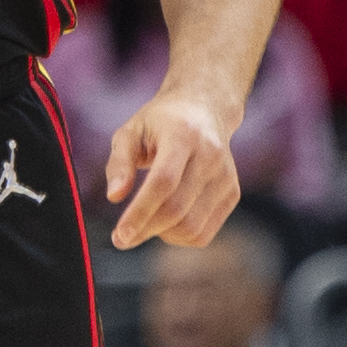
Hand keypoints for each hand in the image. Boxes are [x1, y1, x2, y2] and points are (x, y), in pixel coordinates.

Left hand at [104, 89, 240, 249]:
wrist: (204, 109)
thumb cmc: (159, 123)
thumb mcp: (131, 132)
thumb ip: (119, 163)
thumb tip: (114, 197)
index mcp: (182, 135)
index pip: (163, 181)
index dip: (140, 212)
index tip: (119, 235)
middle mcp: (210, 155)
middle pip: (177, 209)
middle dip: (145, 229)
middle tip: (122, 237)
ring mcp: (225, 176)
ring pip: (191, 227)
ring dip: (161, 235)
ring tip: (146, 220)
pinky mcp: (232, 193)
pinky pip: (203, 234)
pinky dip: (179, 237)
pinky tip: (166, 222)